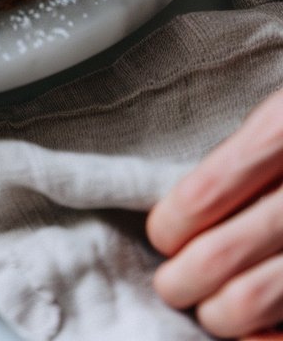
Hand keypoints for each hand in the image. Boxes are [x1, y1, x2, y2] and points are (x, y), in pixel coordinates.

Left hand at [146, 87, 282, 337]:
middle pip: (222, 254)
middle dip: (182, 279)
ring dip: (218, 315)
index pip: (208, 191)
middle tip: (172, 283)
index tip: (162, 233)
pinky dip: (265, 338)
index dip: (172, 222)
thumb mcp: (282, 114)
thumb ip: (248, 151)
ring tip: (208, 308)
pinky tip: (255, 333)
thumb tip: (185, 209)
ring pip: (254, 299)